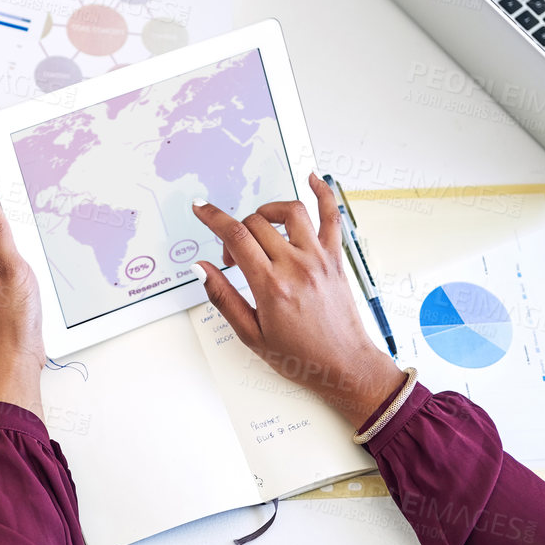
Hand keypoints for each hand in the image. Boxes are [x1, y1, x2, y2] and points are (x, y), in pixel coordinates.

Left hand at [0, 191, 43, 413]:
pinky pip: (18, 267)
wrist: (14, 359)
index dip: (18, 218)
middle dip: (26, 241)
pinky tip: (34, 286)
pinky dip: (31, 271)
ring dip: (30, 258)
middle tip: (31, 263)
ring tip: (33, 278)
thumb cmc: (9, 320)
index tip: (31, 228)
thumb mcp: (9, 267)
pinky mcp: (2, 288)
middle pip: (7, 232)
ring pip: (16, 250)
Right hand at [191, 175, 401, 425]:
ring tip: (259, 227)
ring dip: (267, 212)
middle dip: (235, 233)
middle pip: (256, 224)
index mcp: (271, 287)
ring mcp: (319, 258)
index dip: (212, 217)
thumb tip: (201, 268)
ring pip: (290, 211)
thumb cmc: (300, 356)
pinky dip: (323, 193)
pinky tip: (313, 178)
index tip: (200, 208)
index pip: (235, 238)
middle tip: (234, 259)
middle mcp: (296, 266)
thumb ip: (223, 297)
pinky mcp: (336, 258)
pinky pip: (332, 217)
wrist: (344, 366)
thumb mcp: (251, 335)